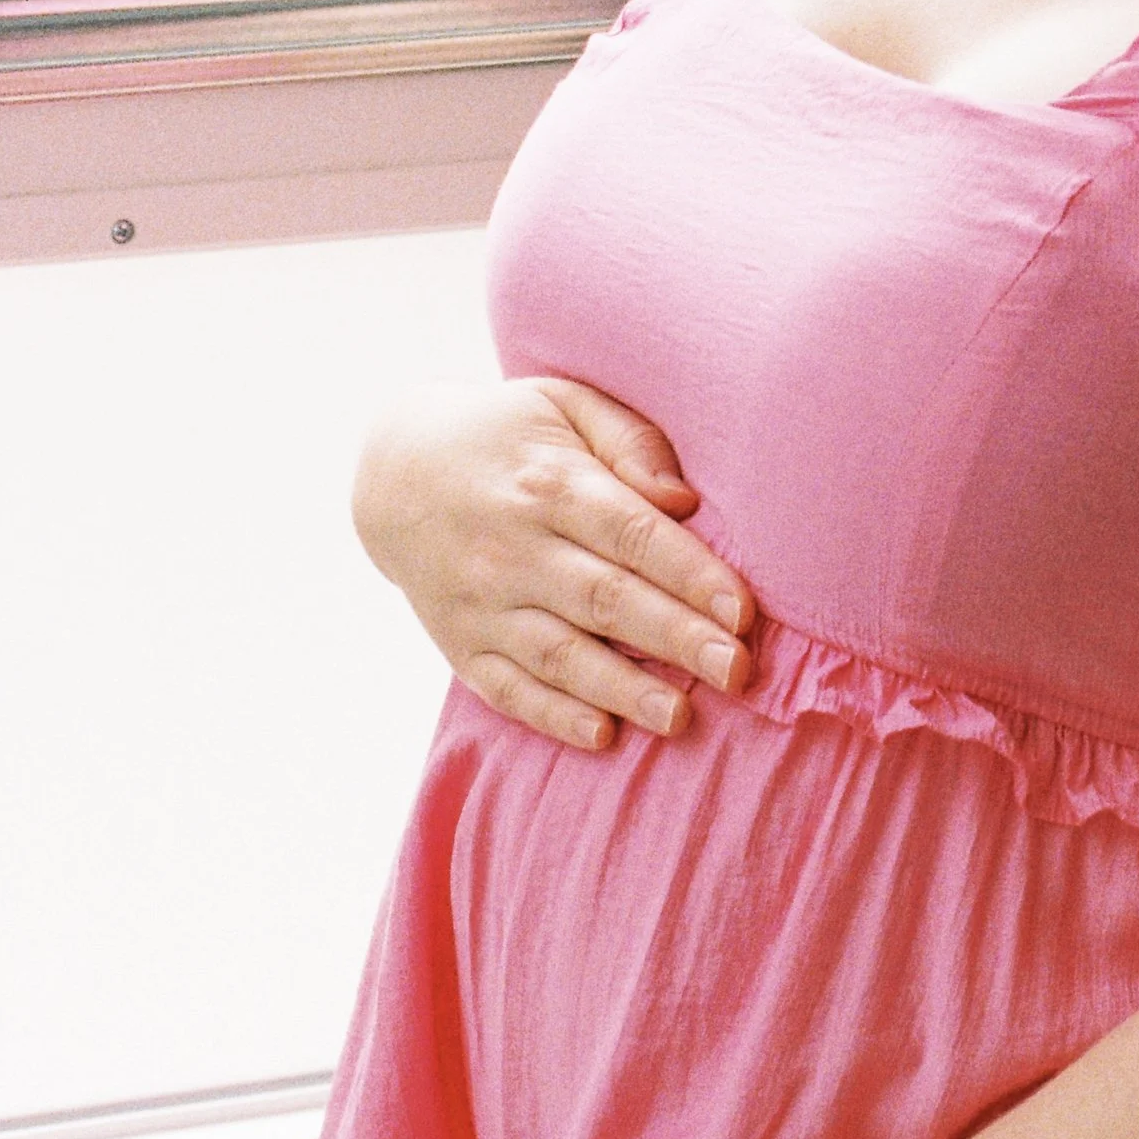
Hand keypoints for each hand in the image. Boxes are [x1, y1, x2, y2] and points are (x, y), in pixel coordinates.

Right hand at [352, 377, 754, 750]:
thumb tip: (682, 500)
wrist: (396, 474)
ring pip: (561, 654)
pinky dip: (553, 716)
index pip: (630, 533)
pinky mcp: (462, 645)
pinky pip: (508, 689)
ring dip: (624, 690)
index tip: (743, 612)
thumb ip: (628, 441)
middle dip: (675, 639)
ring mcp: (483, 603)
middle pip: (605, 599)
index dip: (690, 574)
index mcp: (550, 483)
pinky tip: (603, 735)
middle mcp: (514, 548)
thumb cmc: (508, 435)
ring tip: (682, 716)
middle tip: (736, 671)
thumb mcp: (563, 403)